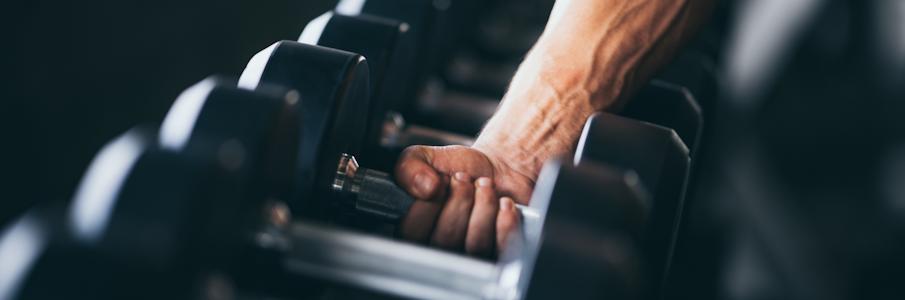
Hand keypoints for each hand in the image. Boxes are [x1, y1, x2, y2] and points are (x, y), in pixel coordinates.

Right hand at [394, 145, 533, 256]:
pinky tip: (504, 203)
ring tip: (485, 185)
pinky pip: (501, 248)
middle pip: (446, 241)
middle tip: (465, 179)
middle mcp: (441, 251)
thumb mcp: (424, 158)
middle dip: (459, 200)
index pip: (412, 233)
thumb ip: (409, 168)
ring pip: (475, 245)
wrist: (498, 170)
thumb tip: (425, 188)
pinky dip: (505, 221)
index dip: (428, 203)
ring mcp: (471, 258)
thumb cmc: (458, 169)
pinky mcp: (500, 256)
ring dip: (483, 205)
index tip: (440, 182)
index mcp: (415, 232)